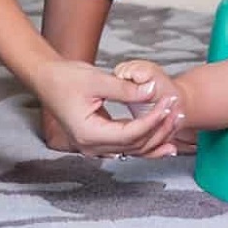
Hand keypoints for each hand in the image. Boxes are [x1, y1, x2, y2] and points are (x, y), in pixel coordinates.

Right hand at [35, 59, 179, 158]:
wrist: (47, 79)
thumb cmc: (67, 78)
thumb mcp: (98, 80)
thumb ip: (126, 89)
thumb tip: (152, 91)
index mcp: (90, 134)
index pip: (131, 133)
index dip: (154, 119)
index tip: (170, 103)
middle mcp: (91, 147)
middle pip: (134, 145)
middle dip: (159, 130)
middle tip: (179, 113)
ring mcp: (93, 146)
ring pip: (131, 149)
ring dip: (154, 137)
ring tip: (176, 126)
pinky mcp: (96, 140)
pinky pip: (124, 145)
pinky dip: (143, 140)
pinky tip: (159, 136)